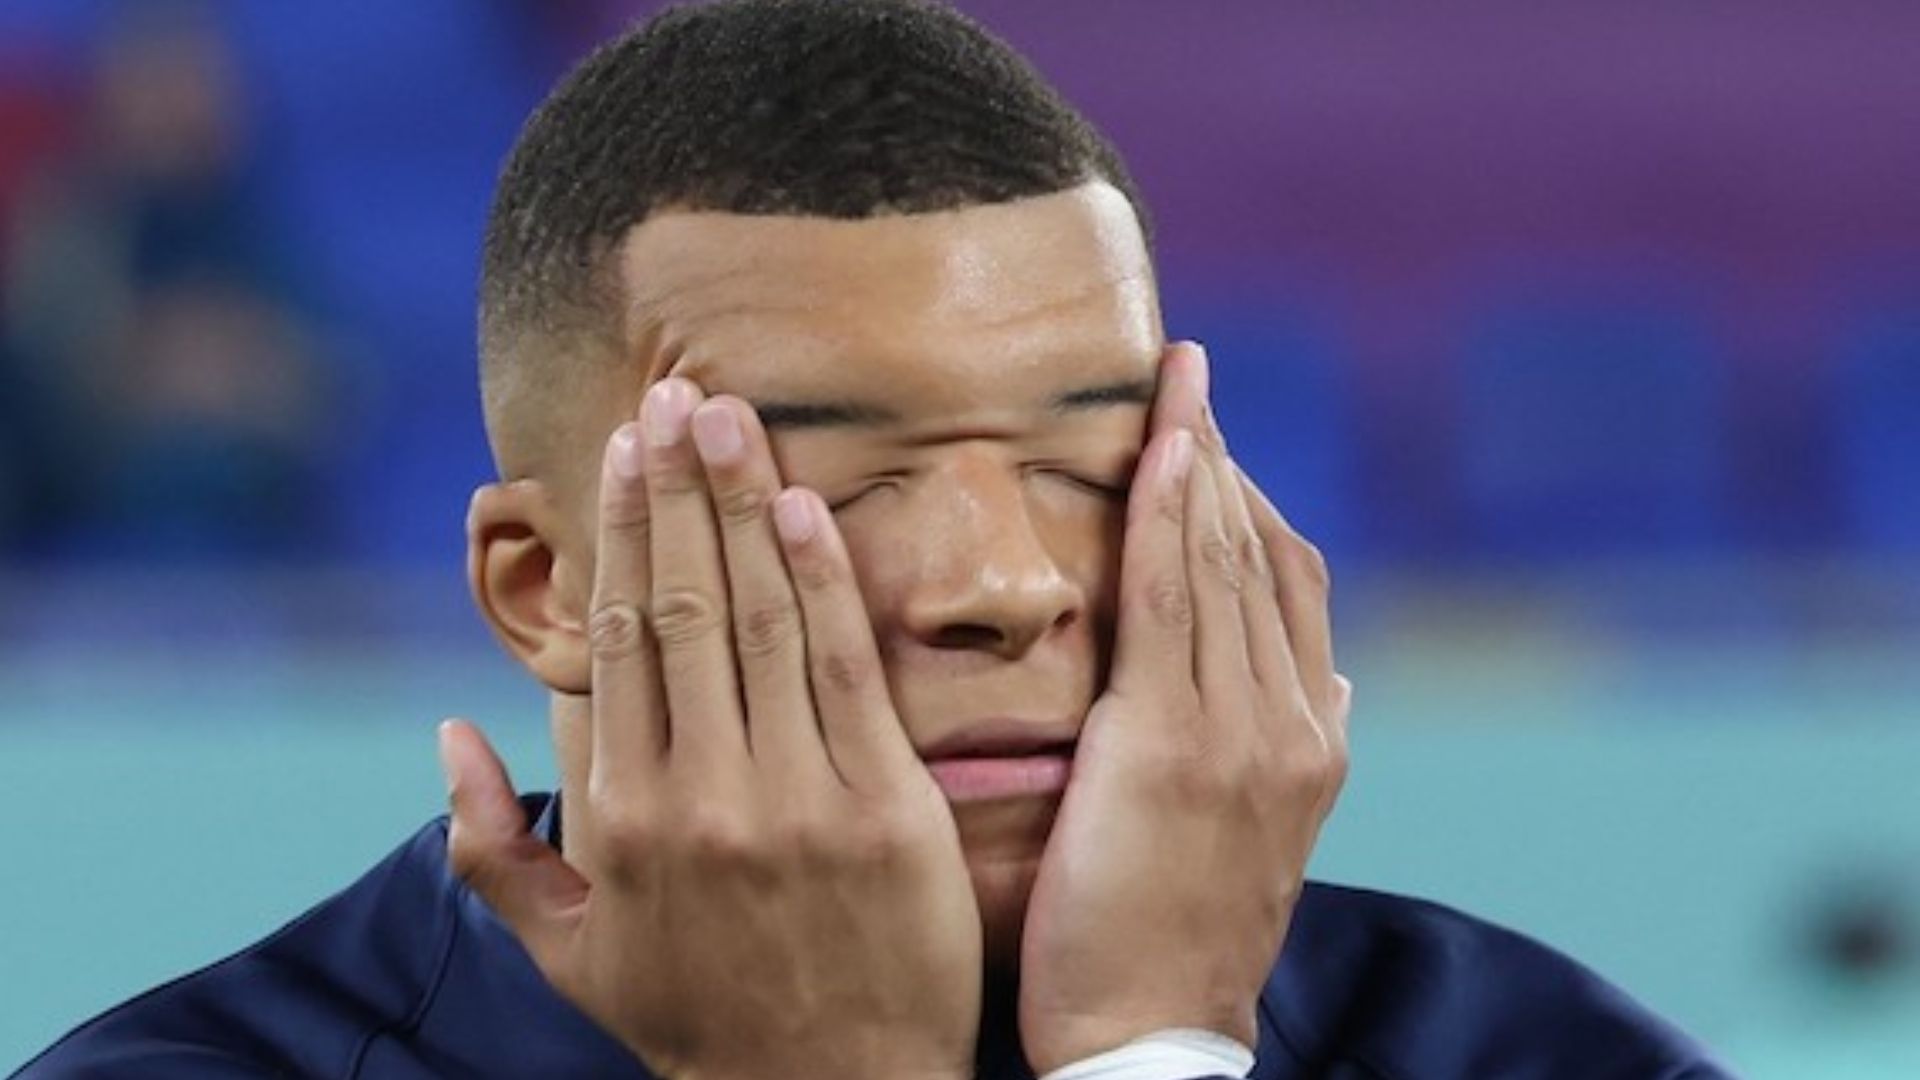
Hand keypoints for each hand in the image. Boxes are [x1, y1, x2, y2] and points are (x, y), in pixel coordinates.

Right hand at [441, 378, 981, 1079]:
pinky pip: (846, 670)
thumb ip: (493, 845)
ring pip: (761, 619)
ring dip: (743, 505)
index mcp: (623, 818)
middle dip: (677, 490)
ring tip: (729, 416)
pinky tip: (805, 506)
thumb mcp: (567, 951)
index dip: (623, 534)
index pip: (621, 639)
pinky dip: (824, 581)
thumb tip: (447, 733)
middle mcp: (702, 795)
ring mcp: (797, 798)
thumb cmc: (696, 1017)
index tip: (622, 447)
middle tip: (675, 393)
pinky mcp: (886, 809)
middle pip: (685, 607)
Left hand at [1018, 342, 1351, 1072]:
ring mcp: (1245, 730)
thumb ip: (1288, 747)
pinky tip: (1160, 447)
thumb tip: (1324, 681)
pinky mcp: (1176, 745)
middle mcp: (1297, 720)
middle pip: (1263, 552)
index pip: (1288, 583)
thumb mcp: (1255, 834)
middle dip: (1224, 452)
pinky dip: (1169, 516)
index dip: (1250, 497)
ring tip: (1173, 377)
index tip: (1209, 430)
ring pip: (1224, 562)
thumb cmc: (1178, 938)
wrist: (1154, 1037)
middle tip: (1186, 367)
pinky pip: (1172, 602)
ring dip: (1197, 457)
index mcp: (1314, 738)